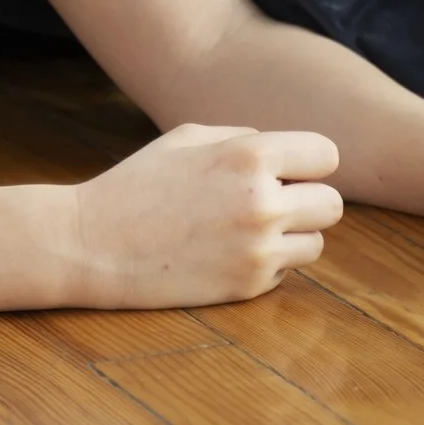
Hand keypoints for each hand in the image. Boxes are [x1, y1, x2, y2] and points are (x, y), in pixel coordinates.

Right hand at [70, 124, 343, 308]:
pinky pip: (286, 272)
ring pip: (316, 243)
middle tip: (273, 201)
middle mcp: (263, 203)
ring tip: (251, 228)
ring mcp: (258, 250)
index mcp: (250, 155)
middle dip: (307, 200)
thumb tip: (288, 154)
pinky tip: (228, 253)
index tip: (288, 169)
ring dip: (293, 235)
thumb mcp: (189, 137)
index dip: (308, 162)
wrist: (91, 243)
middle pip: (332, 204)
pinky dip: (268, 264)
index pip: (327, 155)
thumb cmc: (137, 182)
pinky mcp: (247, 286)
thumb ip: (245, 138)